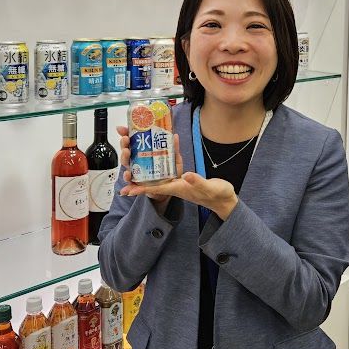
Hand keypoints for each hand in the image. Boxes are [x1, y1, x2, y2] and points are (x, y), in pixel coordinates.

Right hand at [117, 125, 183, 215]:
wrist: (169, 188)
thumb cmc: (169, 171)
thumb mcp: (173, 158)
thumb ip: (174, 148)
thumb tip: (175, 136)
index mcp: (143, 152)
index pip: (132, 140)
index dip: (125, 133)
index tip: (122, 129)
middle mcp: (137, 160)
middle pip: (126, 150)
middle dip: (124, 144)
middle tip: (126, 140)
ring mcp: (136, 171)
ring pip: (126, 164)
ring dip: (124, 159)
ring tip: (127, 153)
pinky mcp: (137, 183)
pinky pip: (129, 183)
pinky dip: (126, 183)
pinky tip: (127, 180)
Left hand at [121, 165, 238, 221]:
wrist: (224, 199)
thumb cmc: (217, 195)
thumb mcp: (209, 187)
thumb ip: (198, 181)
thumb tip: (185, 175)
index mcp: (178, 188)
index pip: (155, 189)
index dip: (139, 189)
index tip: (125, 190)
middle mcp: (175, 185)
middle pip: (152, 181)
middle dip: (138, 177)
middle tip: (124, 169)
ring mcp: (178, 182)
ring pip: (159, 173)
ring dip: (148, 166)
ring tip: (137, 155)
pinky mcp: (183, 178)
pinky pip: (169, 168)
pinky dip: (165, 158)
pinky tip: (164, 148)